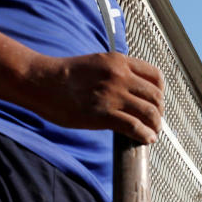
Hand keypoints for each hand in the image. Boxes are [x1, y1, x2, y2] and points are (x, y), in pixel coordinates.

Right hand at [24, 52, 163, 143]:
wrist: (40, 81)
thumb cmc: (64, 76)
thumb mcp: (96, 64)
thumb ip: (117, 73)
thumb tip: (132, 91)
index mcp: (119, 61)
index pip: (155, 76)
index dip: (160, 92)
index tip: (157, 102)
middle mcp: (120, 76)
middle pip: (156, 97)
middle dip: (159, 112)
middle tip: (155, 121)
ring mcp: (112, 95)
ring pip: (150, 113)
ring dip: (155, 126)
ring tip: (152, 132)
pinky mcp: (103, 114)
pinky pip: (134, 127)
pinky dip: (144, 135)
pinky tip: (145, 140)